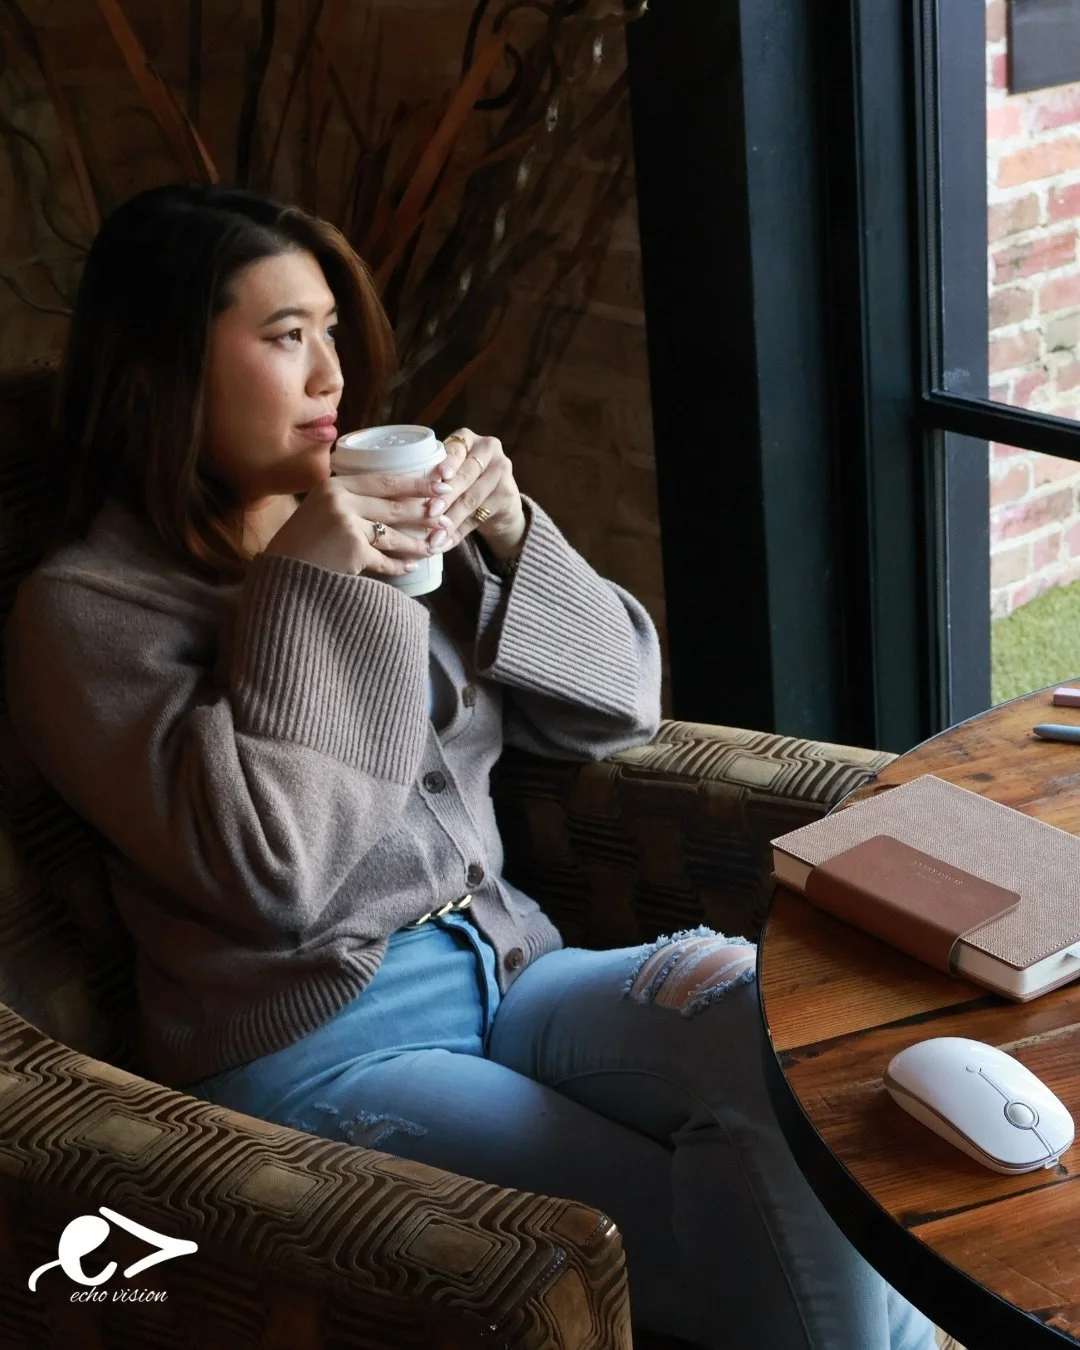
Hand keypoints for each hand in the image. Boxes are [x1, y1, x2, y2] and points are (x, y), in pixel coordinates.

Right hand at [263, 463, 448, 577]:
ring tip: (436, 543)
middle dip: (425, 509)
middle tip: (446, 514)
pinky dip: (400, 564)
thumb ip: (346, 501)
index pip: (384, 479)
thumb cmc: (300, 546)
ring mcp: (346, 524)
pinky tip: (413, 565)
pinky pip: (386, 558)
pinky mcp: (352, 550)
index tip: (439, 483)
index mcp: (333, 486)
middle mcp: (340, 500)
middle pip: (394, 503)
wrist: (280, 576)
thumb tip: (390, 501)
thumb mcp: (318, 511)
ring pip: (394, 533)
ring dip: (419, 540)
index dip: (416, 482)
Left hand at [427, 428, 526, 560]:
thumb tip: (407, 499)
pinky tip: (445, 543)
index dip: (448, 462)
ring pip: (472, 499)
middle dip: (447, 496)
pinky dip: (459, 533)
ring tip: (434, 536)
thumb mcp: (450, 471)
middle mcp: (488, 450)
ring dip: (452, 520)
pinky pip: (478, 517)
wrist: (499, 499)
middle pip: (466, 475)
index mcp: (468, 439)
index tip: (441, 475)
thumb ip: (435, 478)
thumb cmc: (462, 482)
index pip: (456, 449)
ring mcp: (502, 472)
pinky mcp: (508, 495)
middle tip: (430, 512)